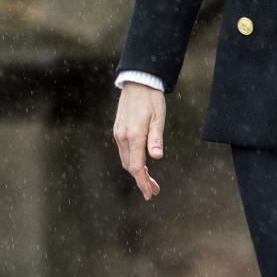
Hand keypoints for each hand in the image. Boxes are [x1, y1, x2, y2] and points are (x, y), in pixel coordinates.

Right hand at [113, 82, 165, 200]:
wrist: (137, 82)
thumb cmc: (151, 99)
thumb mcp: (158, 118)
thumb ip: (156, 139)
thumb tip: (157, 157)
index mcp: (134, 135)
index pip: (136, 166)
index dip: (143, 181)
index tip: (149, 193)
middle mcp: (122, 136)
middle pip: (129, 166)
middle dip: (141, 180)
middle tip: (154, 190)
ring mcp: (118, 133)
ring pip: (125, 160)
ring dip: (136, 172)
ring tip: (149, 180)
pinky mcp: (118, 130)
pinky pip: (124, 151)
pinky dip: (132, 161)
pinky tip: (141, 164)